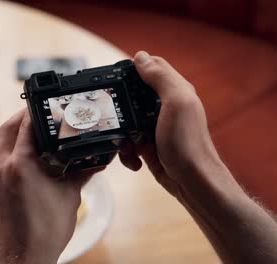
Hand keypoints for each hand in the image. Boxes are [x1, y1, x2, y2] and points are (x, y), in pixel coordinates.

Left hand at [0, 110, 99, 263]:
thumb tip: (96, 161)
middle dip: (18, 117)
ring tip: (23, 131)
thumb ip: (81, 173)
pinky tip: (13, 156)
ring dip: (7, 133)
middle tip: (32, 112)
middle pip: (5, 129)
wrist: (23, 257)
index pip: (25, 126)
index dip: (34, 112)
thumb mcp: (69, 197)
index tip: (42, 105)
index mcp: (20, 165)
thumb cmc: (46, 231)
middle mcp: (0, 168)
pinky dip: (0, 151)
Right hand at [121, 52, 276, 263]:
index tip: (114, 76)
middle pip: (132, 95)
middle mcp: (164, 106)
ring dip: (121, 133)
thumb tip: (140, 56)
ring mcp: (155, 127)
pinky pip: (128, 142)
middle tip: (110, 114)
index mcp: (174, 90)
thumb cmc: (188, 143)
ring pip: (126, 121)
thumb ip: (159, 78)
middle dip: (119, 105)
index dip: (133, 68)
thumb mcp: (176, 103)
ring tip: (126, 144)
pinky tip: (134, 159)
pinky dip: (126, 152)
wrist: (192, 182)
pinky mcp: (148, 145)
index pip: (151, 67)